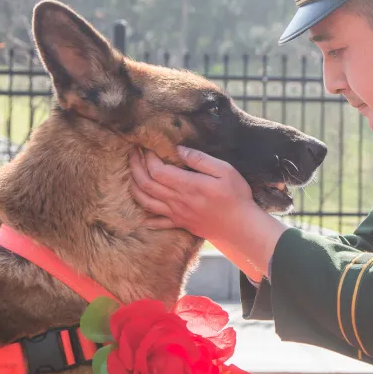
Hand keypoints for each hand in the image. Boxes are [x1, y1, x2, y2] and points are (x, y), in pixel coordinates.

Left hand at [130, 147, 286, 280]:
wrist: (241, 227)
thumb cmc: (236, 197)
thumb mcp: (225, 170)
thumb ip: (200, 159)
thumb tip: (179, 150)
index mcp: (187, 185)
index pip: (157, 170)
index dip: (148, 158)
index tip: (148, 147)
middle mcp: (177, 200)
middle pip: (146, 184)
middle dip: (135, 167)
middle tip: (132, 154)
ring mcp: (177, 214)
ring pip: (146, 202)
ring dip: (134, 187)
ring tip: (131, 174)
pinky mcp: (181, 223)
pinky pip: (158, 222)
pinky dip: (146, 218)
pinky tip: (141, 214)